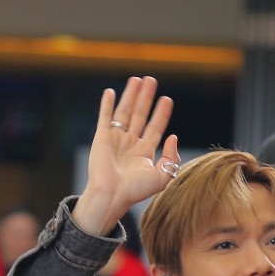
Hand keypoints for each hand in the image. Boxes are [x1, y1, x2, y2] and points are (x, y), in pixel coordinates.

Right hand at [72, 76, 179, 236]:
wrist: (112, 195)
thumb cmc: (135, 191)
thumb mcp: (162, 177)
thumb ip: (171, 158)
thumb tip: (173, 137)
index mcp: (144, 153)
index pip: (155, 128)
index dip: (161, 113)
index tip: (167, 99)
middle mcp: (130, 144)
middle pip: (140, 115)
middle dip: (146, 98)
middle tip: (151, 80)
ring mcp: (115, 140)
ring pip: (124, 112)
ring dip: (130, 96)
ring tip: (137, 80)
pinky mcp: (101, 138)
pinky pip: (105, 118)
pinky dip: (107, 105)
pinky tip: (110, 92)